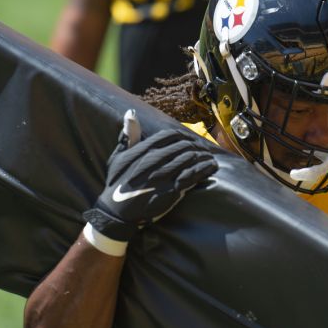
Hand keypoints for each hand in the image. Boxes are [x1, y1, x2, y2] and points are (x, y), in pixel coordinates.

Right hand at [83, 110, 217, 248]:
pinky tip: (211, 166)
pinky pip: (193, 175)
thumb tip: (131, 113)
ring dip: (203, 155)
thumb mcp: (118, 158)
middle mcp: (153, 161)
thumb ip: (128, 136)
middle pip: (182, 145)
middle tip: (203, 149)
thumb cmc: (117, 184)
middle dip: (196, 145)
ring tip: (210, 157)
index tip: (189, 139)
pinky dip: (204, 169)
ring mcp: (163, 176)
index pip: (169, 135)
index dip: (183, 135)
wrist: (116, 213)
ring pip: (190, 158)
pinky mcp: (171, 191)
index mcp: (142, 151)